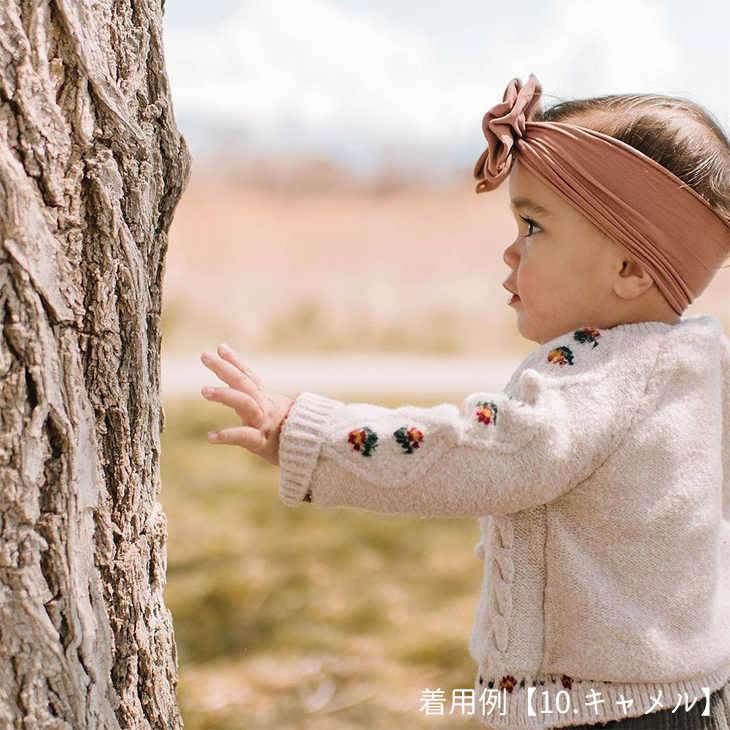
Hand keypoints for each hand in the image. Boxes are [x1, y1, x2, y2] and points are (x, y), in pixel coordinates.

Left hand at [200, 343, 293, 465]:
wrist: (316, 447)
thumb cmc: (293, 431)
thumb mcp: (276, 411)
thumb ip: (257, 400)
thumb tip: (241, 389)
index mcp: (266, 399)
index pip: (249, 375)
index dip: (235, 361)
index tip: (220, 347)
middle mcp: (265, 406)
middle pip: (244, 382)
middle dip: (224, 368)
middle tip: (205, 355)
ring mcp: (263, 422)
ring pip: (245, 403)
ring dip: (225, 395)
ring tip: (204, 391)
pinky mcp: (262, 442)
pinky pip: (244, 436)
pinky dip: (227, 435)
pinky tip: (211, 437)